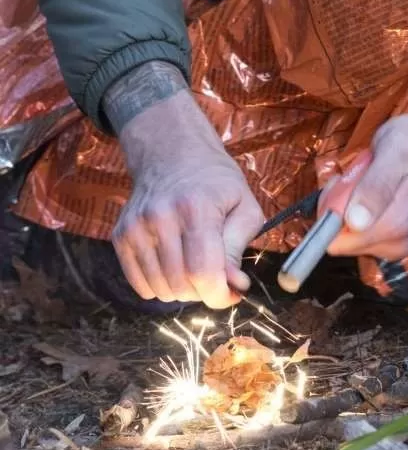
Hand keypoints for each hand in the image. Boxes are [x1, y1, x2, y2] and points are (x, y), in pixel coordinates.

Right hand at [106, 62, 263, 308]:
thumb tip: (233, 286)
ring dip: (183, 290)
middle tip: (217, 275)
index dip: (220, 295)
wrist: (173, 154)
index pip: (203, 272)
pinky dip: (160, 286)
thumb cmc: (216, 182)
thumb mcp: (244, 206)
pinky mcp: (120, 236)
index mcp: (196, 208)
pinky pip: (140, 284)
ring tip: (196, 266)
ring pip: (160, 289)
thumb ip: (238, 247)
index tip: (232, 294)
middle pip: (181, 285)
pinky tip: (175, 265)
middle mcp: (160, 218)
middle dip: (205, 291)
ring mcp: (135, 227)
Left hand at [328, 81, 407, 260]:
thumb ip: (376, 186)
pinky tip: (375, 186)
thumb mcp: (396, 149)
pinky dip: (361, 208)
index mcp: (393, 227)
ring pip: (349, 234)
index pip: (333, 239)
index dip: (332, 207)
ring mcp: (397, 245)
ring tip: (371, 175)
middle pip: (339, 237)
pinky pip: (363, 230)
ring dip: (350, 203)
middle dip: (341, 203)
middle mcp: (395, 245)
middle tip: (361, 172)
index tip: (347, 179)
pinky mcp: (398, 241)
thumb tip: (355, 222)